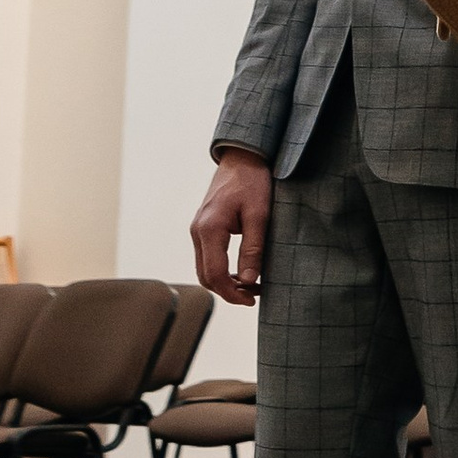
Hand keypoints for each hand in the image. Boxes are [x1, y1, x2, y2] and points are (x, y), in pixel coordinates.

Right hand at [192, 150, 271, 306]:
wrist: (242, 158)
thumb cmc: (253, 182)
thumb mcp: (259, 215)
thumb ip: (253, 248)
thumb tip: (250, 281)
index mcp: (210, 229)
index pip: (215, 274)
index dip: (233, 293)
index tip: (253, 299)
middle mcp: (198, 232)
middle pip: (206, 277)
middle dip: (229, 292)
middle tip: (255, 295)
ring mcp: (198, 230)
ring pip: (204, 269)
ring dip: (225, 283)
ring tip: (253, 286)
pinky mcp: (203, 228)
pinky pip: (207, 258)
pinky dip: (222, 271)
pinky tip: (243, 272)